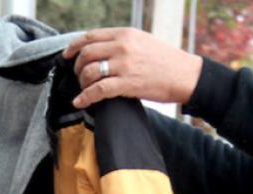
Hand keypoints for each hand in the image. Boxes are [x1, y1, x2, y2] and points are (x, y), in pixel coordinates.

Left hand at [63, 28, 202, 108]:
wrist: (185, 75)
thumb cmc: (165, 61)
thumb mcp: (142, 41)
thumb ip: (121, 43)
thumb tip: (100, 50)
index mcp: (125, 34)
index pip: (90, 36)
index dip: (74, 46)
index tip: (67, 55)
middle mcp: (122, 46)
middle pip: (86, 54)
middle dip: (77, 67)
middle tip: (79, 76)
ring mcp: (124, 65)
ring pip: (89, 72)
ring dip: (81, 82)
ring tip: (84, 88)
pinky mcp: (127, 83)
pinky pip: (97, 90)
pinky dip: (85, 97)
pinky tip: (80, 102)